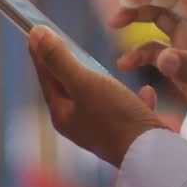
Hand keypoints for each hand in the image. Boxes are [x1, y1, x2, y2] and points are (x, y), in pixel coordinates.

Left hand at [28, 26, 168, 167]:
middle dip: (65, 66)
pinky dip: (131, 98)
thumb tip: (35, 34)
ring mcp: (102, 130)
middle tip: (61, 43)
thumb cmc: (115, 117)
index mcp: (63, 114)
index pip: (46, 77)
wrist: (151, 154)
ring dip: (97, 81)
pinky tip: (146, 90)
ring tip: (97, 65)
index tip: (35, 31)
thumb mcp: (84, 83)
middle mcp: (78, 124)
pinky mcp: (126, 133)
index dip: (40, 53)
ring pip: (95, 98)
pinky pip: (126, 110)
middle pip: (67, 88)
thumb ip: (60, 59)